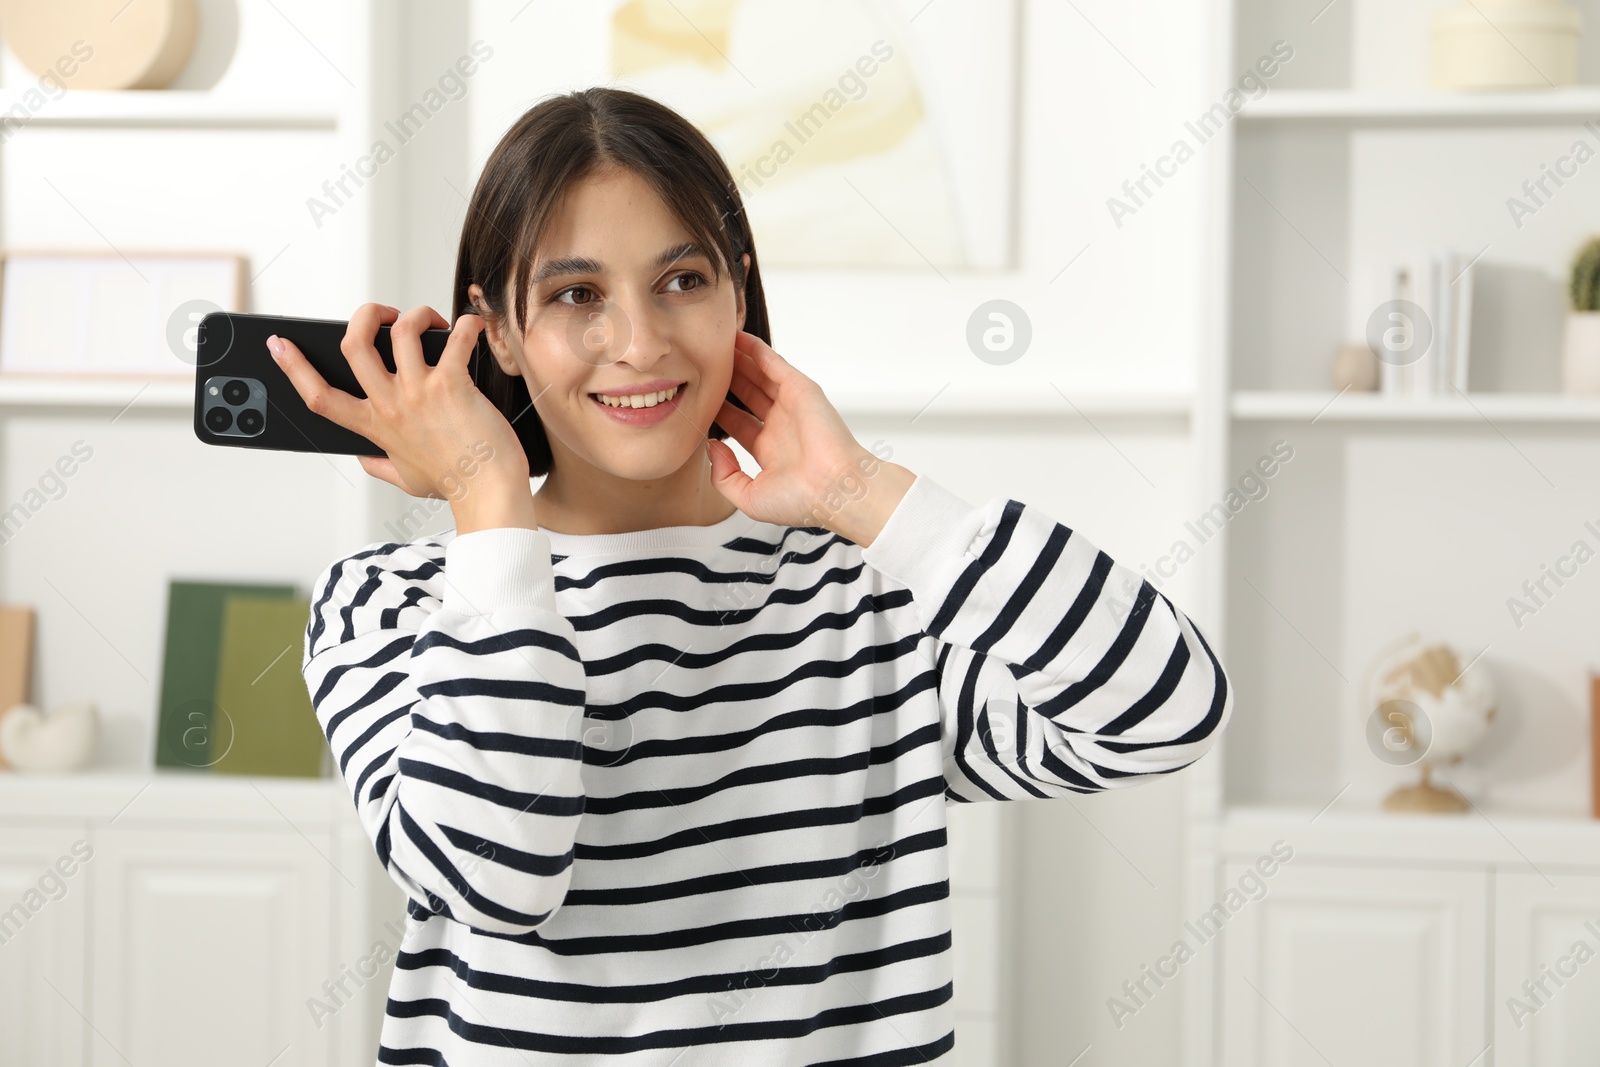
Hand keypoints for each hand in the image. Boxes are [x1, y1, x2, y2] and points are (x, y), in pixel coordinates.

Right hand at [270, 303, 535, 530]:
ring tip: (431, 322)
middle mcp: (390, 406)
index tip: (278, 344)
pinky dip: (467, 326)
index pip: (320, 397)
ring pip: (401, 331)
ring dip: (416, 315)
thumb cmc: (454, 484)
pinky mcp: (452, 385)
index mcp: (374, 426)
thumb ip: (379, 466)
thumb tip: (364, 458)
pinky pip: (455, 339)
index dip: (293, 368)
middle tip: (384, 314)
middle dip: (365, 315)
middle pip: (354, 346)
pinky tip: (473, 327)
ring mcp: (419, 393)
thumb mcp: (405, 479)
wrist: (488, 493)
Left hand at [707, 330, 913, 546]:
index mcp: (770, 452)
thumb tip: (711, 447)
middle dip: (727, 381)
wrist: (836, 490)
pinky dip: (757, 351)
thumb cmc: (801, 500)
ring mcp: (792, 407)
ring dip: (740, 361)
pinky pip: (775, 365)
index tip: (698, 399)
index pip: (738, 424)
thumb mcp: (750, 498)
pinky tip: (739, 339)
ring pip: (759, 377)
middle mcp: (780, 427)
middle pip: (747, 396)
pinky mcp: (802, 390)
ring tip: (717, 344)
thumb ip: (724, 477)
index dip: (718, 410)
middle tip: (704, 365)